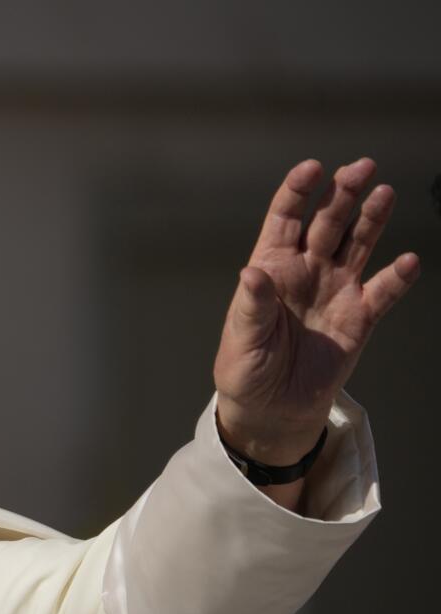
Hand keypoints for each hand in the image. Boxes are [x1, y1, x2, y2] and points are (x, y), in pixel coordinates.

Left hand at [213, 158, 419, 465]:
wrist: (271, 408)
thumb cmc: (246, 369)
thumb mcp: (242, 339)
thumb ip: (252, 306)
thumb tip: (251, 274)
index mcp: (271, 268)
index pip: (285, 219)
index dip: (298, 192)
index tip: (312, 169)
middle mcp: (306, 271)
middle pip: (327, 222)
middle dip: (342, 193)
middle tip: (360, 167)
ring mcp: (335, 290)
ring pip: (357, 245)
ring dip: (371, 219)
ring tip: (384, 193)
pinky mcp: (359, 318)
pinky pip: (382, 292)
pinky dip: (397, 278)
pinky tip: (408, 262)